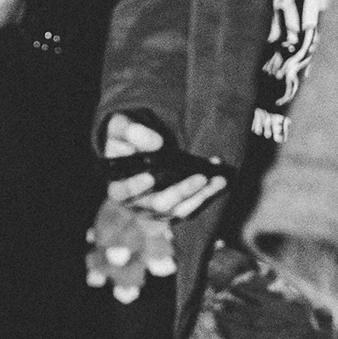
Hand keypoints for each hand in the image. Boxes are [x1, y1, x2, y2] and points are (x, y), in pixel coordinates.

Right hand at [83, 114, 227, 301]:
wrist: (138, 146)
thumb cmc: (125, 138)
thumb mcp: (120, 128)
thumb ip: (130, 131)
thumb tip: (155, 143)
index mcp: (118, 186)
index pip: (123, 192)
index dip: (134, 187)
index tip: (149, 177)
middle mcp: (138, 204)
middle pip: (159, 204)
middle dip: (181, 191)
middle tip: (200, 177)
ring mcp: (158, 210)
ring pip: (180, 209)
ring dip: (201, 195)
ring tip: (218, 179)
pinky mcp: (176, 208)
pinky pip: (193, 206)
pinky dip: (208, 193)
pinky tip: (219, 179)